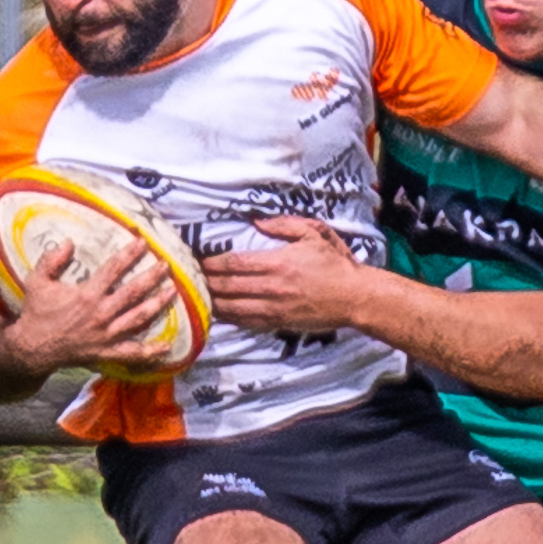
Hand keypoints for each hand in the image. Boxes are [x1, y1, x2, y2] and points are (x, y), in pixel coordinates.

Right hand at [4, 237, 177, 378]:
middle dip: (152, 276)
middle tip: (166, 264)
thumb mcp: (37, 281)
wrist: (33, 348)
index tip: (143, 242)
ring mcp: (107, 334)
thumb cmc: (36, 312)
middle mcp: (101, 313)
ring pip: (139, 317)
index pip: (114, 269)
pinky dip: (151, 351)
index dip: (130, 254)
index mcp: (87, 294)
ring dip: (158, 304)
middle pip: (134, 291)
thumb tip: (69, 241)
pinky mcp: (107, 352)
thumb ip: (51, 260)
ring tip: (173, 291)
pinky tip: (168, 345)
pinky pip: (133, 352)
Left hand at [204, 216, 359, 332]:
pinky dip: (226, 317)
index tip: (197, 258)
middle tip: (188, 275)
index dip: (210, 262)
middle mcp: (271, 288)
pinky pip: (244, 322)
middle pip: (226, 286)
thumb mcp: (314, 233)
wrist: (354, 298)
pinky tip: (214, 311)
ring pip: (230, 308)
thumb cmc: (335, 264)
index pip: (232, 264)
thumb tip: (256, 220)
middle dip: (204, 281)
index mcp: (277, 263)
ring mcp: (272, 308)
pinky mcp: (276, 323)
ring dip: (210, 301)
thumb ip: (284, 224)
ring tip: (195, 294)